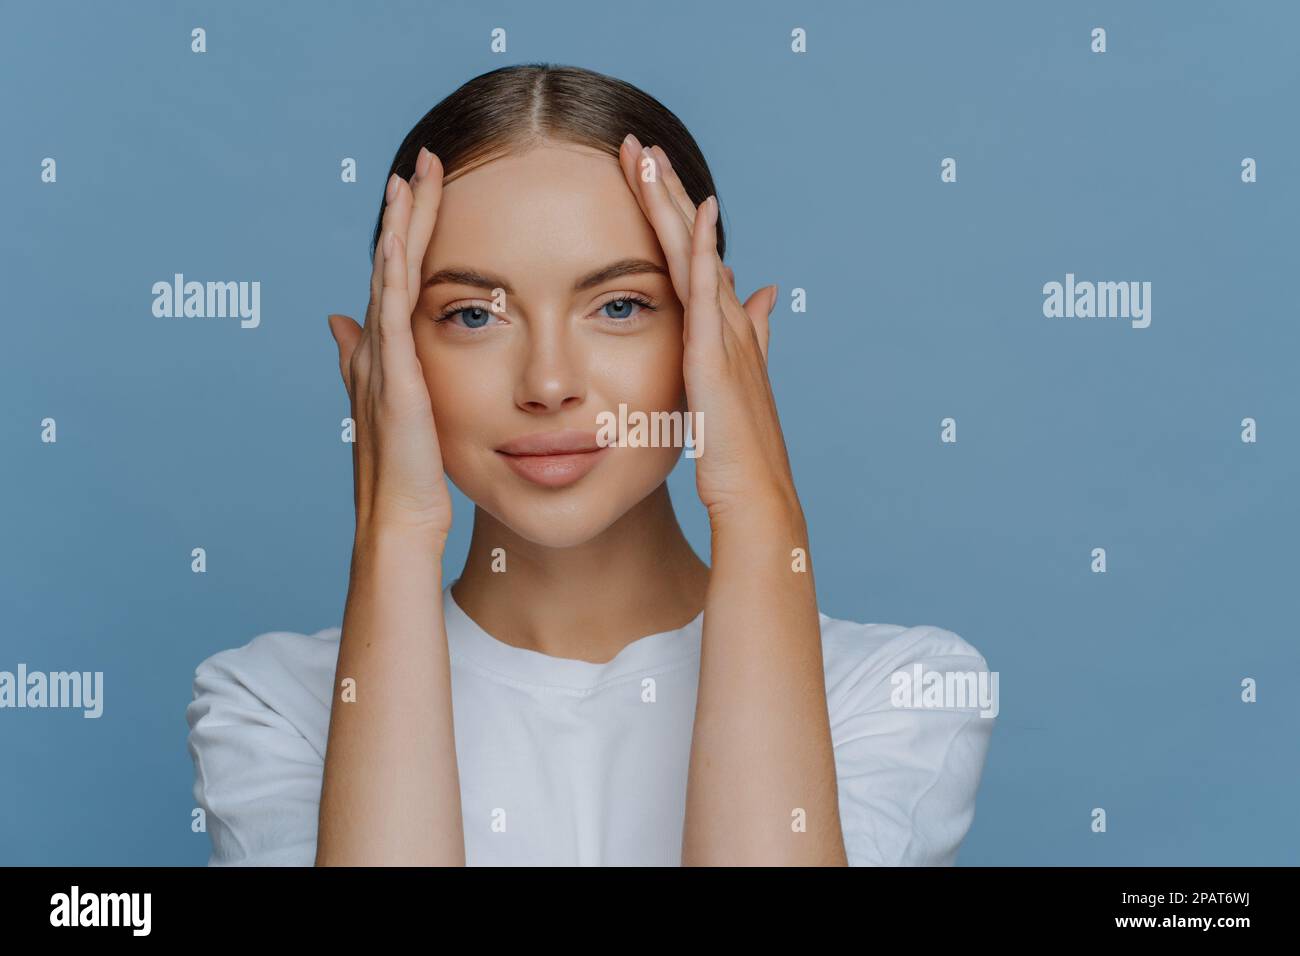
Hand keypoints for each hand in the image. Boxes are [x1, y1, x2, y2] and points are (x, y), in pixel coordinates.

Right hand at [327, 147, 452, 539]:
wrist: (398, 518)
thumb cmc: (405, 473)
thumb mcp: (392, 406)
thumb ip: (363, 362)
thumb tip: (337, 320)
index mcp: (383, 353)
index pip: (398, 279)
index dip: (409, 233)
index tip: (422, 189)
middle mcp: (375, 348)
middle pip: (391, 264)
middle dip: (405, 212)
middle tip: (421, 161)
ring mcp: (380, 361)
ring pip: (389, 279)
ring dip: (400, 227)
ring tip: (411, 177)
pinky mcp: (392, 378)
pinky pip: (391, 314)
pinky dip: (394, 274)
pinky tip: (400, 239)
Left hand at [617, 134, 799, 527]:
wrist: (756, 499)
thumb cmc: (737, 458)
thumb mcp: (733, 391)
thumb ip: (749, 339)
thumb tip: (763, 296)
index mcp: (725, 333)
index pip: (693, 261)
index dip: (673, 217)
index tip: (647, 177)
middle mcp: (730, 324)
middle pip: (694, 243)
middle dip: (668, 193)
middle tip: (641, 145)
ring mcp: (727, 338)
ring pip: (697, 255)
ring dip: (675, 204)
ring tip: (648, 156)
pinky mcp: (718, 358)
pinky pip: (708, 294)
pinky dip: (703, 251)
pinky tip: (696, 212)